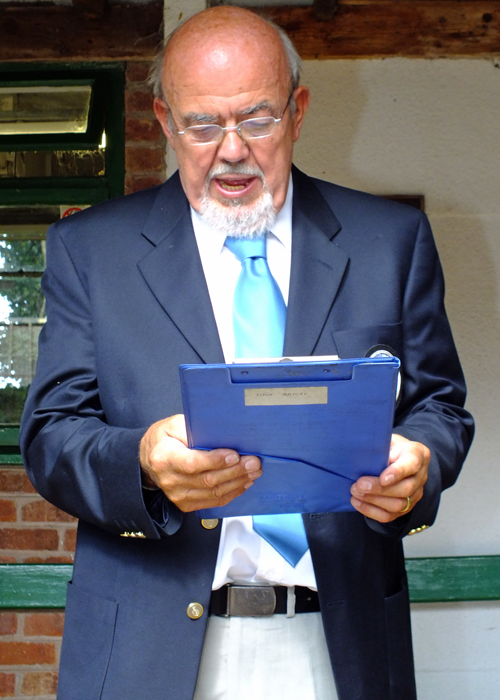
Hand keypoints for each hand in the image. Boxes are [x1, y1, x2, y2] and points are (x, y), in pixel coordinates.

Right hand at [139, 414, 261, 511]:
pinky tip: (243, 482)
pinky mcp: (186, 504)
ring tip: (254, 471)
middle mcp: (170, 480)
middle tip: (253, 462)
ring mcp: (178, 495)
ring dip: (237, 482)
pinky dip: (232, 492)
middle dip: (235, 471)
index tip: (235, 455)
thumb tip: (221, 434)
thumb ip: (194, 429)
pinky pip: (213, 501)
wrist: (150, 459)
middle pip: (207, 480)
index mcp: (165, 458)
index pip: (193, 463)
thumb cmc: (165, 439)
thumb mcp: (174, 424)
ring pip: (214, 493)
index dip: (215, 461)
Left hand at [350, 434, 429, 522]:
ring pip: (398, 505)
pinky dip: (371, 511)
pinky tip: (357, 502)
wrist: (398, 457)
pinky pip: (390, 516)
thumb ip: (379, 446)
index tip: (383, 478)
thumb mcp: (387, 439)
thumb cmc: (390, 446)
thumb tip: (360, 454)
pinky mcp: (406, 508)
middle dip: (379, 489)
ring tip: (355, 492)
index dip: (397, 473)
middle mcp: (421, 476)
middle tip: (359, 485)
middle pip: (405, 489)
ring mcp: (415, 494)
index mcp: (418, 454)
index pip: (412, 464)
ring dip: (373, 500)